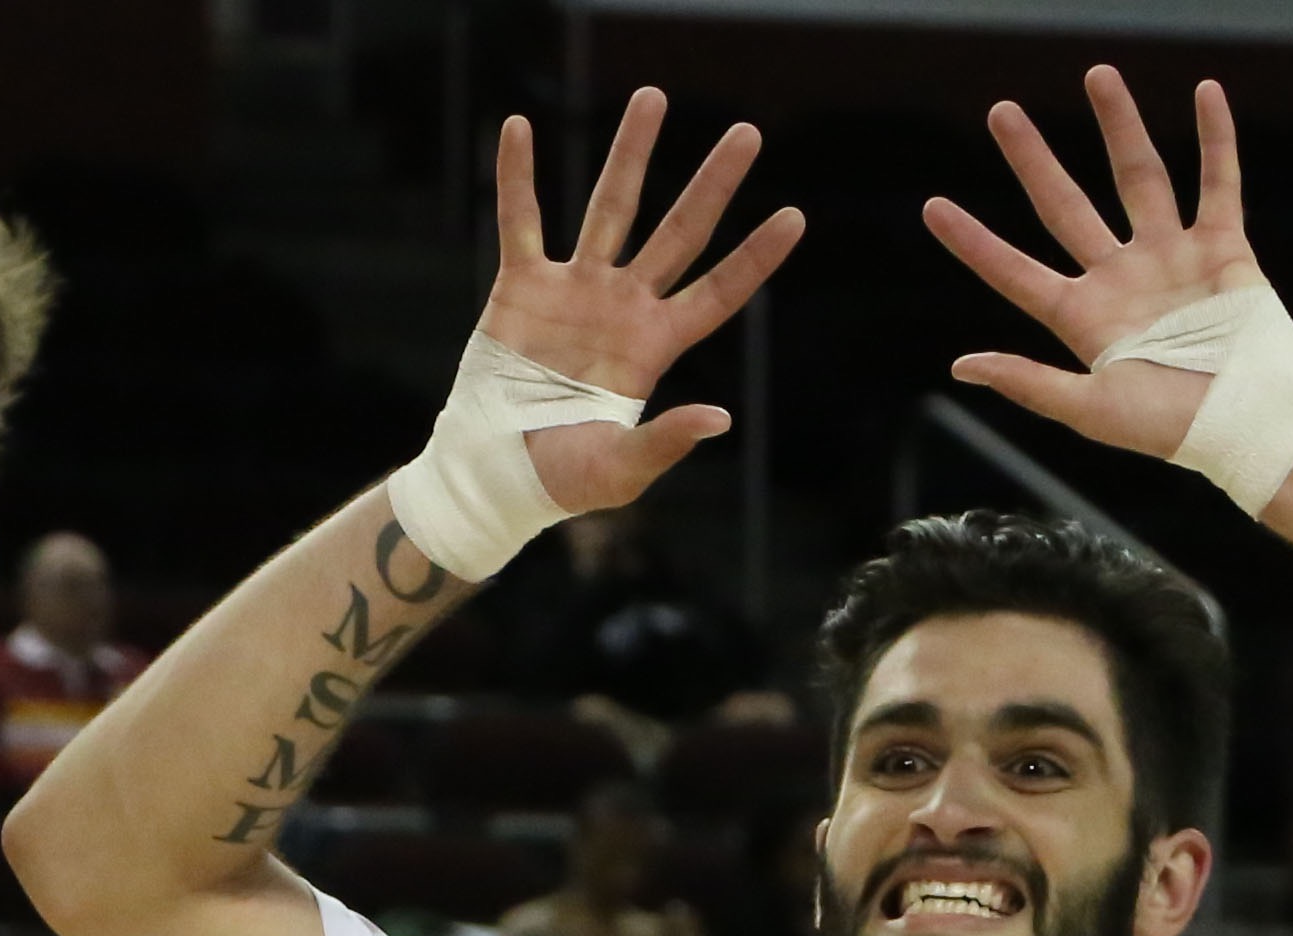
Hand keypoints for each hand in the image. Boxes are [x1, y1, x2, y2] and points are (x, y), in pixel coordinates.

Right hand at [480, 89, 802, 515]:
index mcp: (654, 347)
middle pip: (679, 231)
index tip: (794, 217)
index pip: (718, 292)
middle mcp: (623, 307)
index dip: (755, 257)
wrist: (498, 472)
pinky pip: (520, 220)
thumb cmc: (563, 479)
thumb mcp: (621, 470)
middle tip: (748, 133)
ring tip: (653, 98)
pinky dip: (517, 177)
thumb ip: (667, 442)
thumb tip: (721, 419)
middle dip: (714, 183)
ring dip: (631, 153)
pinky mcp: (523, 286)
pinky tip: (519, 128)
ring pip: (610, 207)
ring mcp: (575, 290)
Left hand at [924, 68, 1261, 463]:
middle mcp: (1121, 280)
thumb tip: (962, 366)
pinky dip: (1216, 138)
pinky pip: (1218, 182)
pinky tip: (1206, 92)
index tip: (933, 208)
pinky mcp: (1222, 249)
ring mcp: (1171, 260)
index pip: (1016, 273)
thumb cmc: (1169, 427)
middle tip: (1000, 112)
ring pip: (1139, 177)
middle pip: (1065, 207)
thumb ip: (1030, 383)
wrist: (1246, 423)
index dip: (975, 243)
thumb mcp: (1091, 409)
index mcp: (1085, 319)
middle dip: (1032, 161)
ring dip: (1120, 126)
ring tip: (1098, 74)